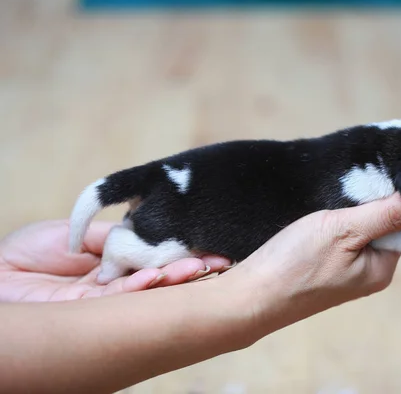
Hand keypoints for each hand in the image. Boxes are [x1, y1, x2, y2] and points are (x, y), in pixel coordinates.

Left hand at [0, 220, 231, 301]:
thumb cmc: (30, 253)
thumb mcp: (78, 234)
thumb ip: (114, 237)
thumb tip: (146, 236)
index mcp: (117, 267)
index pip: (157, 260)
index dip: (182, 254)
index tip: (209, 246)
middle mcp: (118, 288)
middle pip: (160, 280)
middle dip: (190, 272)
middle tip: (222, 262)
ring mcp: (108, 304)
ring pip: (149, 293)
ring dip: (176, 280)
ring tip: (204, 266)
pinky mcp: (93, 314)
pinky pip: (124, 300)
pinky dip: (143, 287)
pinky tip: (161, 276)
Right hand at [227, 192, 400, 330]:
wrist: (249, 297)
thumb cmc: (295, 265)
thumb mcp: (344, 230)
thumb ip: (388, 214)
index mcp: (382, 269)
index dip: (388, 199)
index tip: (364, 184)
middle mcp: (369, 274)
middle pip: (381, 225)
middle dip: (363, 206)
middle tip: (337, 199)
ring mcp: (345, 274)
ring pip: (357, 230)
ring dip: (343, 215)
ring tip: (320, 213)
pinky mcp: (323, 270)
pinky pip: (337, 240)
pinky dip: (329, 226)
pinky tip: (312, 225)